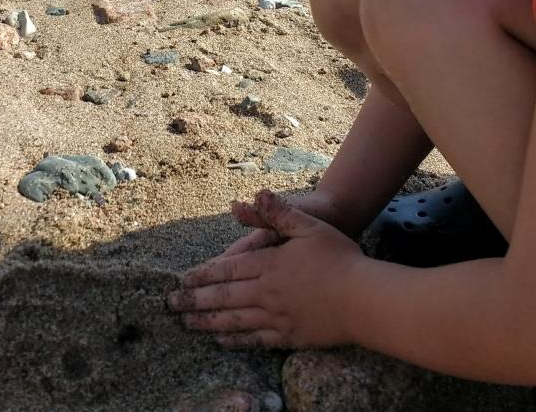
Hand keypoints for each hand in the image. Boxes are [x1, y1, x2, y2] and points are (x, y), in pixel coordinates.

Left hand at [168, 189, 364, 348]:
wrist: (365, 299)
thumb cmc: (340, 258)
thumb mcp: (309, 225)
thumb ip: (278, 213)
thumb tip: (253, 195)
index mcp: (267, 265)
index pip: (225, 270)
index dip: (200, 276)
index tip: (181, 280)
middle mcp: (265, 293)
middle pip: (222, 298)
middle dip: (193, 301)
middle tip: (171, 305)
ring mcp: (276, 318)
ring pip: (233, 321)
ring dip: (206, 322)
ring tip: (187, 323)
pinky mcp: (289, 336)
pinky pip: (254, 340)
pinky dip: (234, 340)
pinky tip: (222, 340)